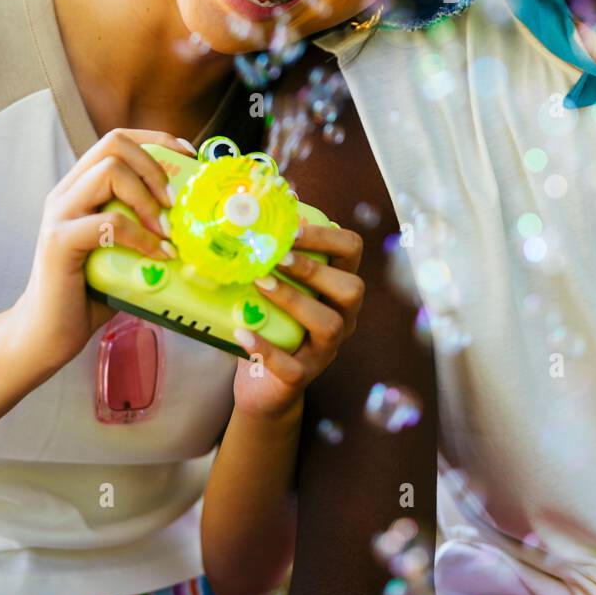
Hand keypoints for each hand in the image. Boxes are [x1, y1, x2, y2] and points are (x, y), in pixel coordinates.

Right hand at [13, 128, 196, 374]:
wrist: (48, 333)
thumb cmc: (93, 290)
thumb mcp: (126, 248)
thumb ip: (147, 224)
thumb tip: (200, 216)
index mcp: (82, 187)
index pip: (118, 139)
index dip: (158, 140)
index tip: (190, 156)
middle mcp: (66, 192)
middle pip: (113, 143)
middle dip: (154, 165)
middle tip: (174, 201)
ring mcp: (60, 215)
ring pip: (109, 172)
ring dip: (147, 198)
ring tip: (167, 230)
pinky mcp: (59, 242)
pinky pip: (108, 223)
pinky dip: (141, 236)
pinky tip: (157, 256)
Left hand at [230, 221, 363, 421]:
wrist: (263, 385)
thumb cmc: (271, 324)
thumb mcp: (277, 286)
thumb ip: (276, 254)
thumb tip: (260, 208)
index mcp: (338, 287)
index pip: (352, 250)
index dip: (327, 236)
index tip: (292, 229)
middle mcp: (343, 317)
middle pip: (352, 289)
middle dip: (315, 269)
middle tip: (277, 257)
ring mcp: (326, 350)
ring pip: (329, 325)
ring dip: (294, 300)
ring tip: (260, 284)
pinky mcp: (303, 377)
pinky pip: (293, 366)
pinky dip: (267, 349)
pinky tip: (242, 333)